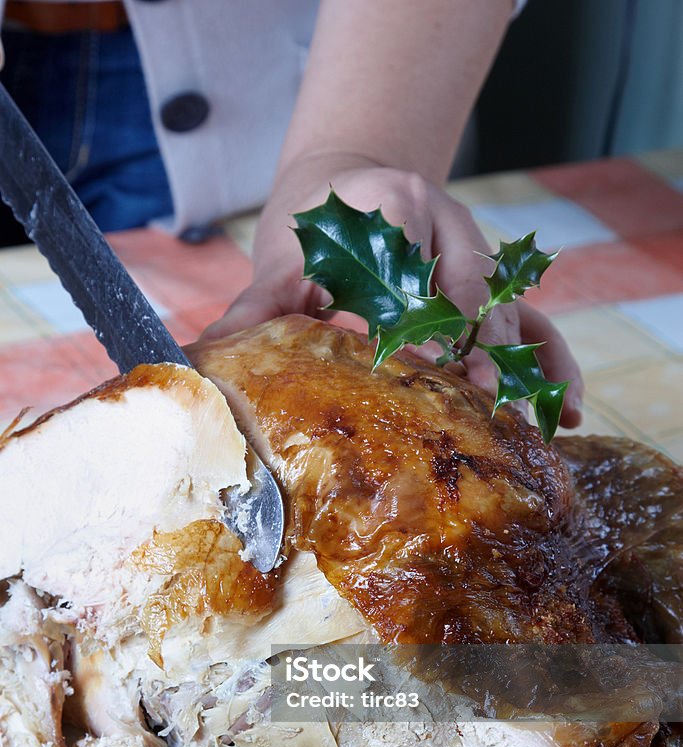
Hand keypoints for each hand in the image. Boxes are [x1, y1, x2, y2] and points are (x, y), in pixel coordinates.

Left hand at [201, 158, 582, 427]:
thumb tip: (214, 347)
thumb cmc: (315, 229)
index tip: (417, 369)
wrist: (348, 190)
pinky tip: (566, 410)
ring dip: (523, 363)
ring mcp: (477, 257)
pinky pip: (532, 321)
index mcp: (397, 205)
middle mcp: (449, 224)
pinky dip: (550, 364)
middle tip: (477, 394)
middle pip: (473, 291)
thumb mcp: (285, 260)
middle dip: (477, 346)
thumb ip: (260, 303)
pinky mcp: (493, 287)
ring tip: (532, 413)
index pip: (412, 270)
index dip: (416, 322)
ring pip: (513, 308)